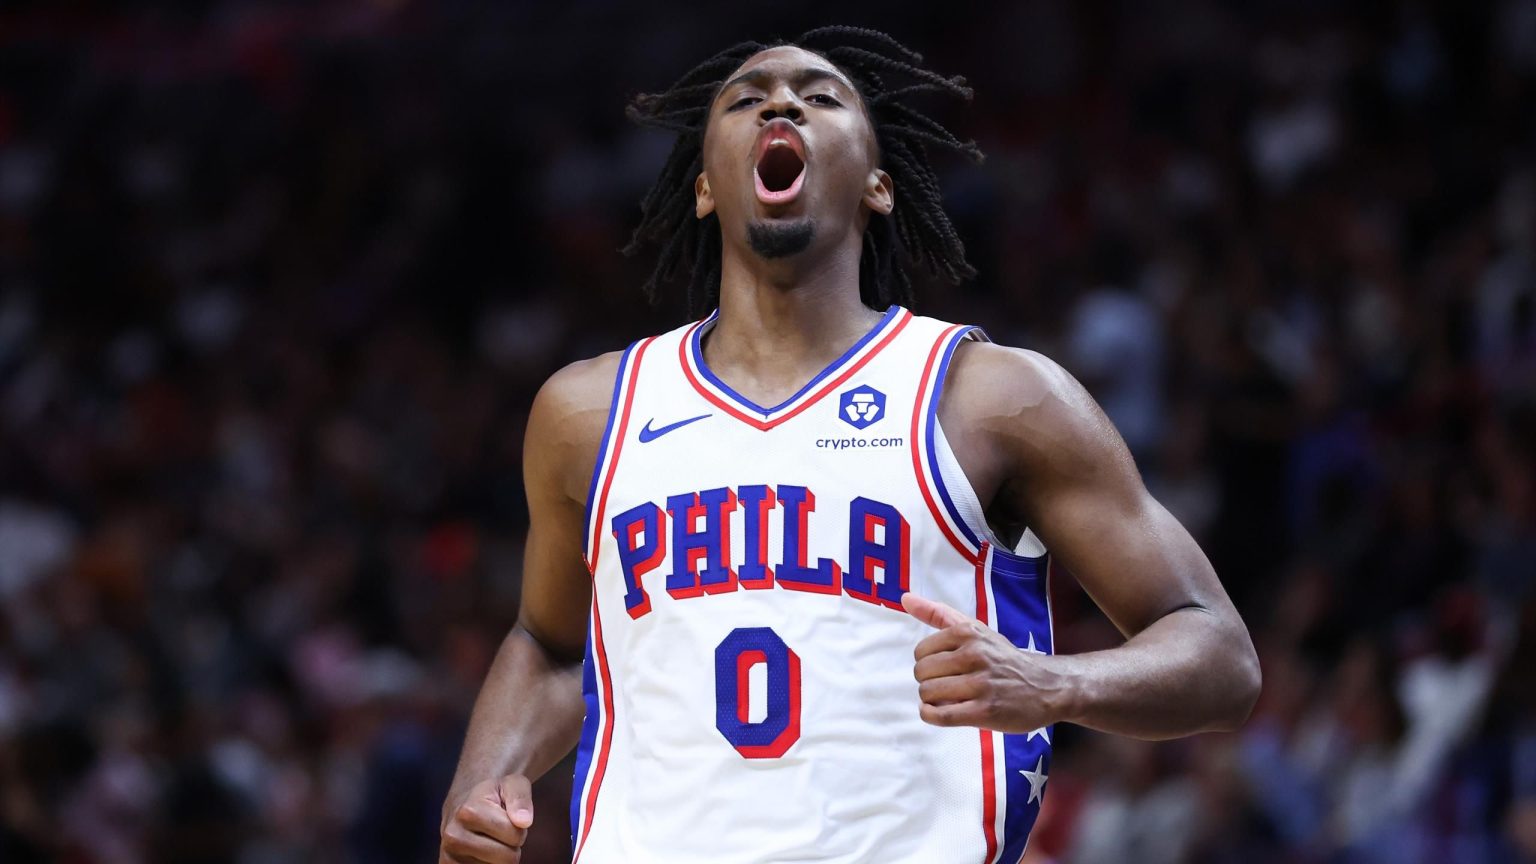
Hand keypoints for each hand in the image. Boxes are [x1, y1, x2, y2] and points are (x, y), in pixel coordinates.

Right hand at [440, 774, 534, 863]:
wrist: (464, 802)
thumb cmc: (493, 794)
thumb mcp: (512, 785)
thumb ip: (520, 798)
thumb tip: (524, 821)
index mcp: (468, 812)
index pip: (515, 836)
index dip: (519, 829)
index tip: (509, 818)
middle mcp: (453, 835)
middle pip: (507, 858)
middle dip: (511, 845)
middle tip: (501, 831)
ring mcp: (449, 854)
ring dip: (499, 856)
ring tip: (490, 838)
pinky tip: (482, 850)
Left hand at [903, 592, 1068, 733]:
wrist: (1047, 686)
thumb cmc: (1003, 658)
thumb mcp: (975, 630)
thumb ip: (937, 613)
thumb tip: (904, 598)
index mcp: (969, 632)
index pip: (921, 651)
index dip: (927, 663)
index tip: (943, 669)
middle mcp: (975, 654)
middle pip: (922, 673)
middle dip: (929, 682)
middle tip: (946, 685)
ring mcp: (981, 684)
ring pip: (928, 693)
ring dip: (931, 700)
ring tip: (948, 698)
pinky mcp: (986, 711)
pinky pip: (940, 715)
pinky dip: (930, 715)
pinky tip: (938, 711)